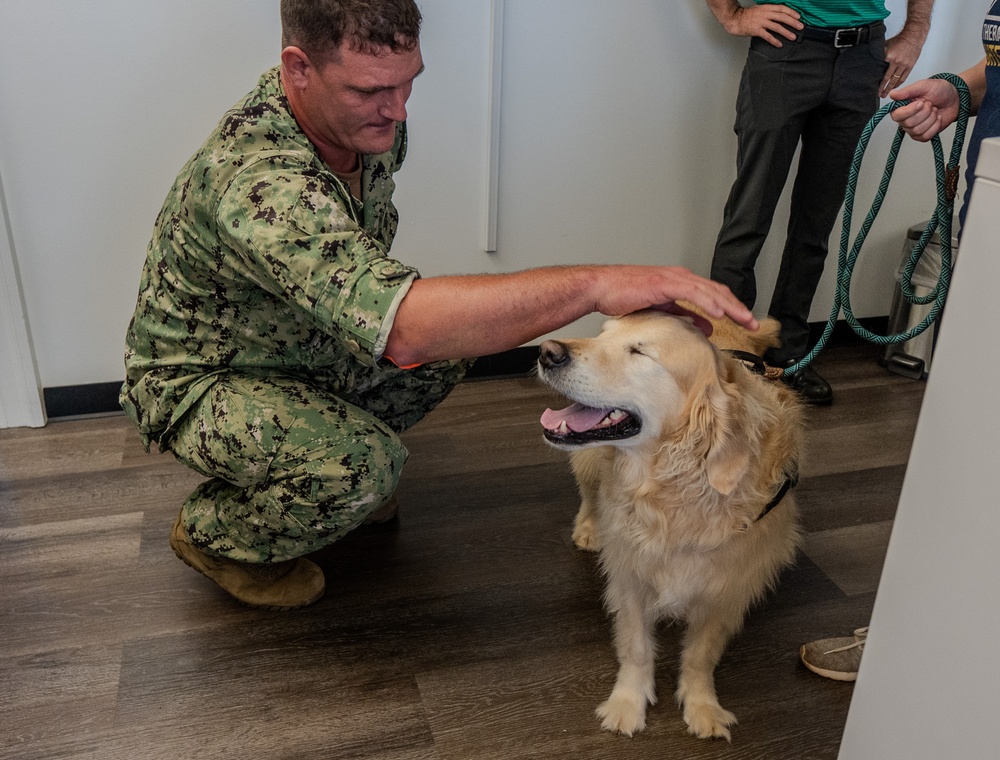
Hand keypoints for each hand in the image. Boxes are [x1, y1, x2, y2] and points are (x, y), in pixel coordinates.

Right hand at [591, 266, 757, 331]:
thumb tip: (705, 326)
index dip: (732, 307)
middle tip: (753, 323)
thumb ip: (684, 315)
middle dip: (738, 308)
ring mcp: (674, 279)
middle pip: (718, 292)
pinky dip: (707, 302)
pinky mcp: (664, 284)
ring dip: (729, 306)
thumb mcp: (661, 309)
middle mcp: (681, 277)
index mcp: (681, 282)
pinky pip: (691, 293)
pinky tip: (718, 313)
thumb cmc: (623, 297)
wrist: (602, 288)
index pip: (713, 294)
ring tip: (743, 319)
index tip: (744, 321)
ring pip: (709, 292)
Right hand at [718, 4, 801, 46]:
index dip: (791, 12)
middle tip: (800, 27)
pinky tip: (779, 44)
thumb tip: (779, 16)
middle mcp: (765, 14)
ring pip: (777, 27)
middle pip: (782, 17)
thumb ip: (768, 12)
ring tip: (793, 37)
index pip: (782, 8)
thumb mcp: (759, 9)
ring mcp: (761, 22)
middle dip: (793, 22)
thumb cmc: (746, 16)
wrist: (735, 19)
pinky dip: (774, 41)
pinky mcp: (756, 30)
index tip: (798, 17)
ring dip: (786, 32)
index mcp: (766, 8)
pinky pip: (767, 36)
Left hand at [879, 28, 927, 97]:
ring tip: (887, 94)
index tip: (874, 88)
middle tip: (880, 95)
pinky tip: (895, 87)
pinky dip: (899, 83)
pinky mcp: (910, 66)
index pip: (881, 73)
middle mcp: (897, 62)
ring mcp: (904, 65)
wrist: (914, 35)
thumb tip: (872, 62)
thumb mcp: (886, 45)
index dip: (877, 82)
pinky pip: (904, 77)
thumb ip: (880, 55)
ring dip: (891, 88)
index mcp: (889, 57)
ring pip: (896, 80)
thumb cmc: (899, 39)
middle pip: (888, 79)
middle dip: (883, 88)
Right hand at [889, 78, 959, 141]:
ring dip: (931, 119)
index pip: (897, 115)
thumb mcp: (924, 86)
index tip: (921, 103)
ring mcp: (913, 129)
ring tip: (935, 110)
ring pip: (918, 131)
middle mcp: (905, 119)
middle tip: (930, 104)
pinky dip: (935, 126)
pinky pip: (925, 136)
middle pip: (909, 124)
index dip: (910, 111)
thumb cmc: (940, 90)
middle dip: (925, 113)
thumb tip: (892, 94)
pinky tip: (937, 118)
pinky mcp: (922, 135)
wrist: (955, 98)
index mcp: (902, 107)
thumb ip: (907, 91)